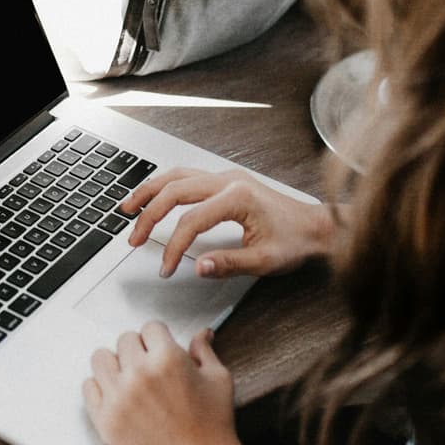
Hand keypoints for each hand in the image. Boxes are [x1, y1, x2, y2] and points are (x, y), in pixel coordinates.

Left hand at [83, 322, 254, 444]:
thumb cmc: (214, 428)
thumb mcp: (218, 380)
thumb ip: (204, 351)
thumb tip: (202, 333)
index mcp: (167, 359)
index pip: (150, 327)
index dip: (158, 338)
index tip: (160, 348)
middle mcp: (139, 374)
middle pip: (124, 340)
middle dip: (139, 350)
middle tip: (149, 367)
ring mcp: (118, 397)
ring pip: (101, 358)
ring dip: (115, 364)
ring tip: (128, 378)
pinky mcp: (105, 420)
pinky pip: (88, 387)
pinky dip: (100, 388)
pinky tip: (116, 395)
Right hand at [121, 167, 336, 279]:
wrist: (317, 226)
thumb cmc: (296, 241)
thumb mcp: (265, 260)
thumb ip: (229, 264)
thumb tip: (198, 266)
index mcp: (237, 197)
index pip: (191, 221)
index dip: (173, 247)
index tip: (166, 268)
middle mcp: (228, 180)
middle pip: (175, 190)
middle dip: (149, 215)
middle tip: (134, 239)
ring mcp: (226, 177)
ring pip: (177, 176)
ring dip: (150, 192)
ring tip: (128, 208)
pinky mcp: (226, 180)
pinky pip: (187, 176)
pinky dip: (165, 186)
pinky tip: (154, 196)